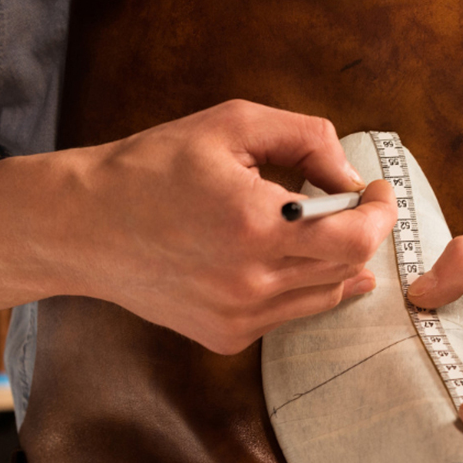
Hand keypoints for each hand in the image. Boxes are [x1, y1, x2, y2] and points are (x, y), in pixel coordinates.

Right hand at [72, 100, 396, 353]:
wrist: (82, 227)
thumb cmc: (153, 167)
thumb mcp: (231, 126)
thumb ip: (305, 140)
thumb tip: (351, 176)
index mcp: (255, 225)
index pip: (356, 237)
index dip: (380, 213)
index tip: (376, 191)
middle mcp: (251, 282)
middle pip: (349, 268)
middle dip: (361, 232)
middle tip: (349, 203)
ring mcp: (239, 317)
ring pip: (325, 296)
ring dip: (334, 261)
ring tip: (314, 229)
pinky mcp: (226, 336)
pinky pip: (289, 313)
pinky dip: (297, 284)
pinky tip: (275, 258)